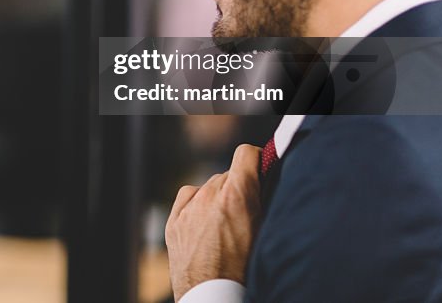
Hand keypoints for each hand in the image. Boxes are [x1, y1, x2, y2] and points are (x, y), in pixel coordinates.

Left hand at [164, 144, 260, 300]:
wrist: (213, 296)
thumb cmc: (245, 271)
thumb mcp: (265, 232)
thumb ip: (264, 200)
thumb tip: (268, 181)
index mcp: (236, 195)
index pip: (246, 153)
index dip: (255, 160)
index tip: (260, 170)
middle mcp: (210, 195)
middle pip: (227, 175)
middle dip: (237, 188)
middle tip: (245, 212)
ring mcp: (189, 207)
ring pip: (208, 188)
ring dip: (217, 198)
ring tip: (225, 226)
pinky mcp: (174, 220)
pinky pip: (188, 197)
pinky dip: (197, 205)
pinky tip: (206, 224)